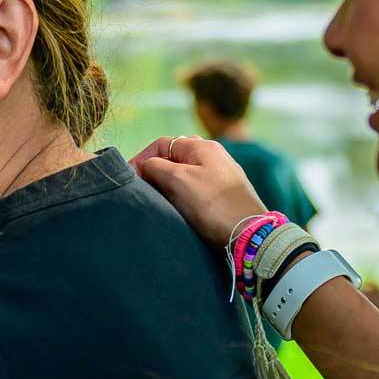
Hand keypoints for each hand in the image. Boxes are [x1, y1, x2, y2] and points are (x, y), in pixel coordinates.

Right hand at [132, 136, 264, 248]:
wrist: (248, 234)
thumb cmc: (213, 205)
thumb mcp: (178, 179)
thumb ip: (156, 167)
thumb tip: (145, 166)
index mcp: (202, 147)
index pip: (162, 144)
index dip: (142, 159)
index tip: (130, 179)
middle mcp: (213, 157)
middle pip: (173, 158)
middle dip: (154, 173)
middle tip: (144, 192)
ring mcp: (220, 176)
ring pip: (184, 176)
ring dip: (168, 187)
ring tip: (160, 203)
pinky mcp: (224, 196)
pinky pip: (196, 190)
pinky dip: (182, 198)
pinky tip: (179, 211)